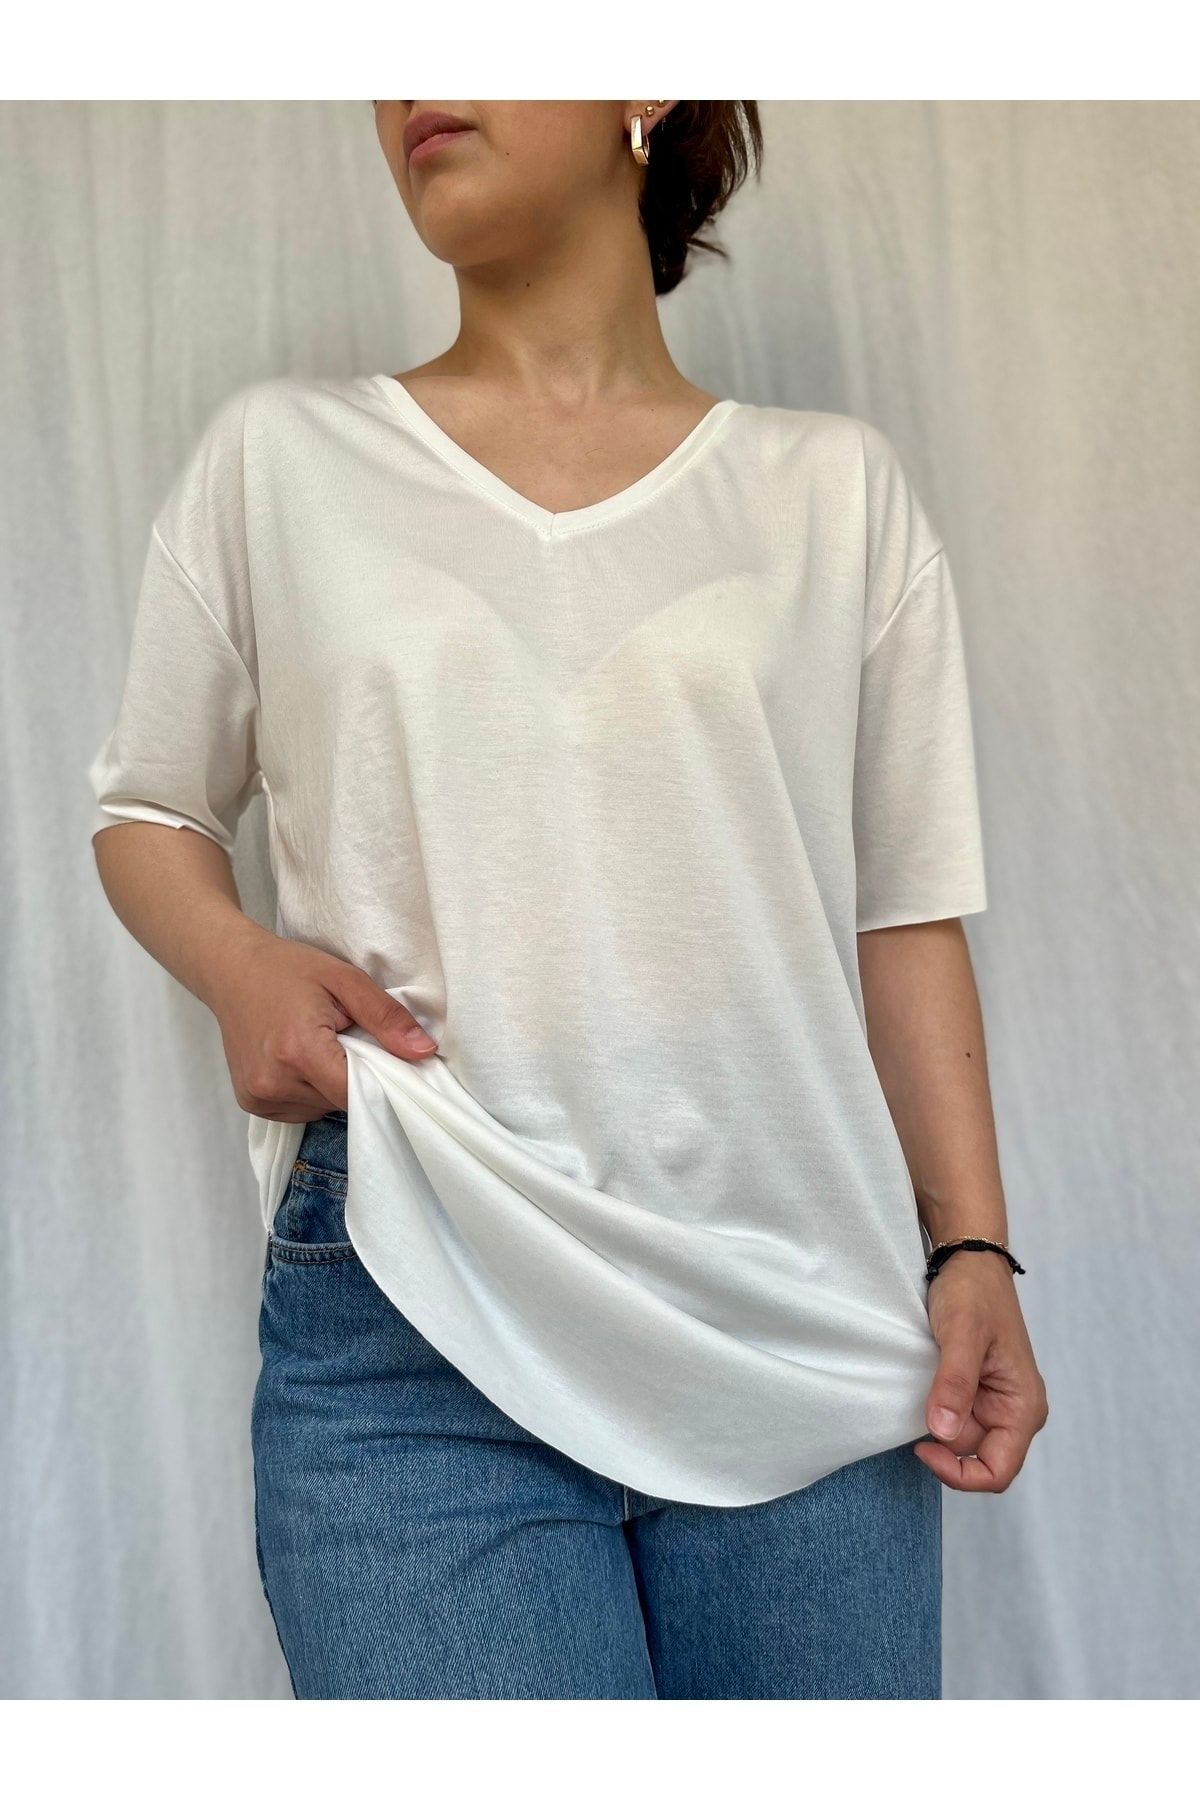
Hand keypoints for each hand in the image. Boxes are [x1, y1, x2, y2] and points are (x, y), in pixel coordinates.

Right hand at [211, 933, 438, 1119]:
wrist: (229, 968)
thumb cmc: (288, 968)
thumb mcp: (344, 979)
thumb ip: (385, 1017)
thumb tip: (424, 1051)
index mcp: (299, 1051)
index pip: (358, 1092)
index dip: (377, 1077)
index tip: (382, 1055)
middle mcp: (274, 1082)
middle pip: (340, 1101)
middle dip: (352, 1076)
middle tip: (343, 1037)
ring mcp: (258, 1096)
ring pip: (321, 1108)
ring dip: (329, 1084)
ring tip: (316, 1045)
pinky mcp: (250, 1102)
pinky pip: (299, 1109)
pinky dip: (308, 1090)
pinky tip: (297, 1059)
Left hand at [915, 1249, 1048, 1491]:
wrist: (969, 1261)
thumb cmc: (973, 1292)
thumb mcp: (962, 1333)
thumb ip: (954, 1382)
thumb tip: (942, 1432)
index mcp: (1024, 1407)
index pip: (997, 1472)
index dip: (959, 1474)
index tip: (922, 1446)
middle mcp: (1015, 1412)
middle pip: (975, 1458)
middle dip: (944, 1440)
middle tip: (918, 1401)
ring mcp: (995, 1403)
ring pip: (960, 1439)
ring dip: (937, 1421)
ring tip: (922, 1384)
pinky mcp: (977, 1392)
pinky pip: (954, 1418)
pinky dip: (935, 1409)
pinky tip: (924, 1385)